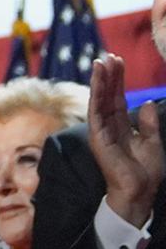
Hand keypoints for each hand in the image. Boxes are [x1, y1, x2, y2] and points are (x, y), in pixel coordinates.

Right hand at [88, 53, 163, 228]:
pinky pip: (95, 108)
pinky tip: (98, 79)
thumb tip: (145, 102)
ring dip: (100, 79)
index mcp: (121, 125)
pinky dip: (96, 92)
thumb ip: (148, 123)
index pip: (117, 97)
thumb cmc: (145, 172)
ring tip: (102, 62)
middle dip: (109, 75)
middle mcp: (108, 124)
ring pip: (99, 98)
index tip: (119, 61)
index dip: (118, 80)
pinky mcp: (97, 134)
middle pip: (108, 94)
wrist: (139, 192)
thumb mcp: (152, 143)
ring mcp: (101, 128)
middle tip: (111, 56)